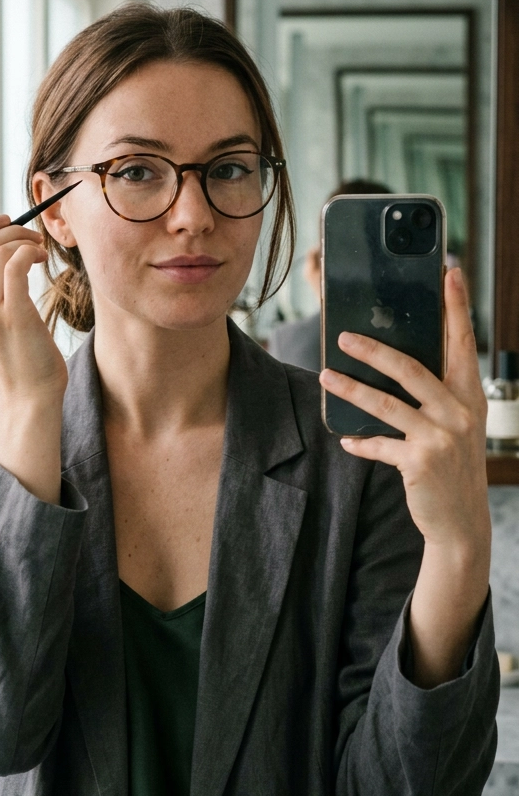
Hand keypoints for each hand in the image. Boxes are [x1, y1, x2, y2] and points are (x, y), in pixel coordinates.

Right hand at [0, 215, 66, 502]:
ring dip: (25, 241)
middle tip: (33, 237)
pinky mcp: (12, 313)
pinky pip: (15, 263)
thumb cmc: (21, 358)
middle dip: (10, 230)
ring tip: (40, 252)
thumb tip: (5, 246)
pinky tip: (41, 260)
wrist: (30, 397)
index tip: (6, 222)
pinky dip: (30, 252)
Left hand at [320, 268, 490, 686]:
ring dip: (351, 388)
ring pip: (386, 403)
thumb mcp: (456, 425)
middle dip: (374, 349)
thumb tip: (396, 361)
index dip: (456, 307)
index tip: (449, 273)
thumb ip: (437, 394)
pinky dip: (361, 442)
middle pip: (412, 367)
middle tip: (343, 334)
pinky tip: (347, 440)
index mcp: (470, 395)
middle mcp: (460, 411)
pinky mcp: (420, 462)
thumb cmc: (453, 466)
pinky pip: (379, 445)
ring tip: (325, 377)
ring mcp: (441, 437)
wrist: (461, 522)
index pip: (463, 342)